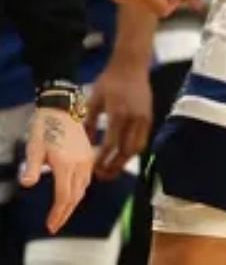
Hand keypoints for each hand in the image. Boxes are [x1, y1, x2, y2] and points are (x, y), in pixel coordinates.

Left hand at [19, 108, 92, 233]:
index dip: (58, 212)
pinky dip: (79, 191)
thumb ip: (32, 166)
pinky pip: (86, 179)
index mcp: (66, 163)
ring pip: (83, 188)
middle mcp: (80, 163)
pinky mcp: (89, 155)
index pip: (64, 195)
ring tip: (62, 214)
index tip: (50, 225)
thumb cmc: (45, 127)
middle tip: (55, 226)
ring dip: (73, 203)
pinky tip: (72, 195)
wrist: (61, 108)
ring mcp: (87, 159)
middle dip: (65, 213)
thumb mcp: (34, 146)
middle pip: (75, 195)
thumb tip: (27, 184)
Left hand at [86, 58, 150, 177]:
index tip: (93, 169)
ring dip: (125, 160)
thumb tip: (85, 143)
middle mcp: (134, 119)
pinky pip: (143, 139)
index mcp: (118, 114)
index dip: (102, 159)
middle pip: (127, 150)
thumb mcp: (94, 100)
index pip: (111, 144)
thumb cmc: (109, 81)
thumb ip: (89, 123)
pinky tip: (123, 153)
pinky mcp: (149, 117)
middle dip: (116, 166)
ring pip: (138, 147)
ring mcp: (144, 118)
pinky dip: (133, 149)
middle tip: (104, 175)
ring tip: (113, 167)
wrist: (131, 65)